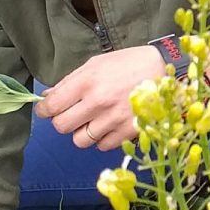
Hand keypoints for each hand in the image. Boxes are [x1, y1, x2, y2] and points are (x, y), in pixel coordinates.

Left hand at [36, 44, 168, 149]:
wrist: (165, 70)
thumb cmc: (129, 64)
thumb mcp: (97, 64)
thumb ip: (70, 81)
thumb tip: (48, 97)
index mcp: (87, 82)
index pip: (51, 106)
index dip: (44, 110)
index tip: (46, 110)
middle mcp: (98, 102)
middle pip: (62, 127)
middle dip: (63, 121)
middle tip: (72, 114)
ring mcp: (113, 119)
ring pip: (80, 140)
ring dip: (83, 132)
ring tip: (93, 120)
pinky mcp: (127, 132)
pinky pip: (102, 145)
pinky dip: (102, 138)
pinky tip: (109, 125)